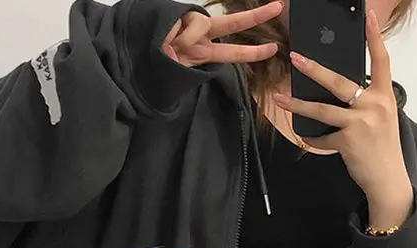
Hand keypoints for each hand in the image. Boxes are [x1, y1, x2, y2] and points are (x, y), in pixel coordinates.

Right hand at [162, 1, 282, 66]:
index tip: (273, 48)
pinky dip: (174, 36)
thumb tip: (188, 46)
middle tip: (279, 7)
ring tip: (170, 48)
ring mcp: (190, 24)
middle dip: (255, 16)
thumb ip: (193, 63)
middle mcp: (201, 35)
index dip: (253, 51)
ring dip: (186, 39)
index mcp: (204, 51)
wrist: (138, 55)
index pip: (233, 52)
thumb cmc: (160, 66)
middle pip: (232, 23)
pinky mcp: (178, 15)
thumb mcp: (181, 72)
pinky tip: (164, 41)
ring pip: (202, 24)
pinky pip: (184, 26)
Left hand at [272, 9, 412, 227]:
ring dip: (297, 104)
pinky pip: (322, 137)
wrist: (388, 179)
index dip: (374, 37)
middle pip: (339, 81)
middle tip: (295, 58)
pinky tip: (305, 137)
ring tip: (280, 98)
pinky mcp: (347, 141)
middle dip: (314, 69)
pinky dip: (313, 138)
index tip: (367, 16)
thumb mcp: (382, 119)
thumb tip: (343, 93)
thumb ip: (366, 102)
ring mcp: (360, 122)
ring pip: (322, 109)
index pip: (381, 60)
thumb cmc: (383, 149)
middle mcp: (373, 105)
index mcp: (384, 96)